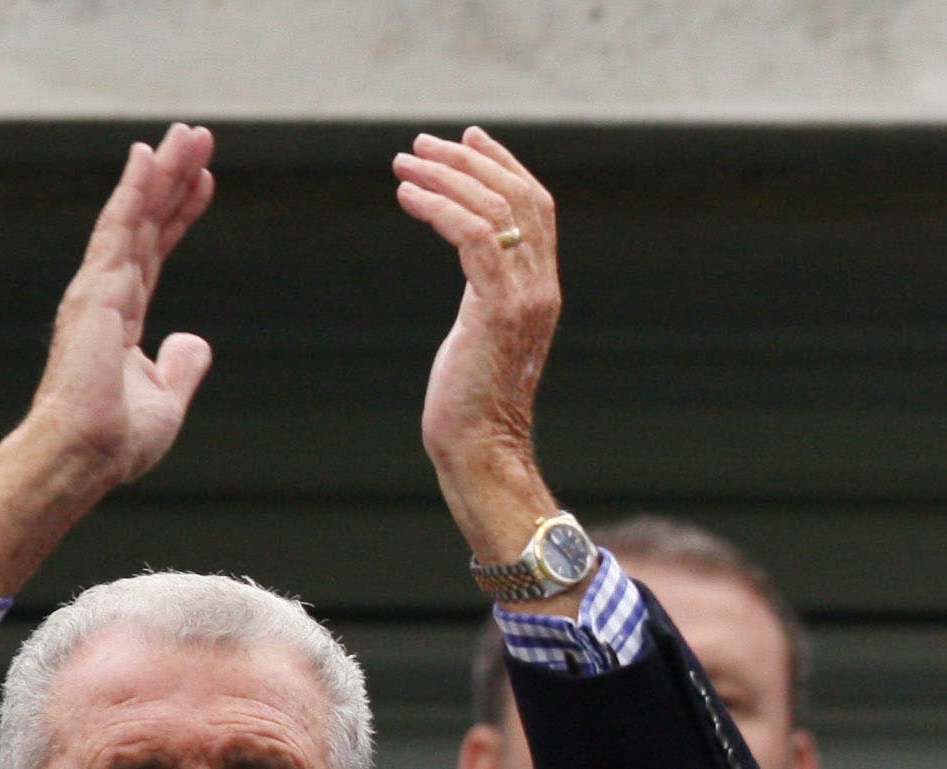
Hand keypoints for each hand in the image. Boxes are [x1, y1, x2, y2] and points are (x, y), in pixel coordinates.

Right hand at [25, 123, 218, 486]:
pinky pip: (119, 230)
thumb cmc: (115, 438)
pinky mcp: (96, 291)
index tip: (204, 181)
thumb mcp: (165, 399)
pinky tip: (147, 158)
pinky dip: (134, 191)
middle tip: (198, 136)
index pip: (157, 251)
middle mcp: (108, 294)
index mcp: (123, 316)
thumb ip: (180, 366)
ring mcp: (99, 289)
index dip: (180, 214)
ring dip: (161, 172)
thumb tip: (194, 341)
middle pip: (147, 222)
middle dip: (173, 178)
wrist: (84, 454)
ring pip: (135, 215)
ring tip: (188, 133)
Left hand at [395, 127, 567, 565]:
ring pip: (495, 210)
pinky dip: (438, 208)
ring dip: (446, 179)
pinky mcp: (497, 311)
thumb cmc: (470, 402)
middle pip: (519, 198)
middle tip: (421, 145)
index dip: (504, 166)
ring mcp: (524, 300)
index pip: (538, 207)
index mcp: (542, 290)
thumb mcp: (481, 331)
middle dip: (468, 162)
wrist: (482, 451)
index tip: (466, 140)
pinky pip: (473, 238)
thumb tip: (470, 258)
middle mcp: (541, 288)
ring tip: (404, 165)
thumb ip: (485, 291)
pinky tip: (407, 198)